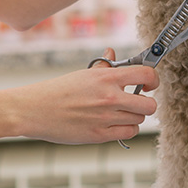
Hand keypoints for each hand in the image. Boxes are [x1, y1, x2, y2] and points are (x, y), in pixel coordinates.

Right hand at [9, 48, 158, 144]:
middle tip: (137, 101)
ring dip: (135, 116)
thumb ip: (104, 66)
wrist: (34, 110)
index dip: (153, 79)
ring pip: (140, 119)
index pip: (146, 75)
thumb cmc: (57, 91)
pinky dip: (127, 129)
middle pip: (150, 104)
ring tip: (121, 112)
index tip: (149, 83)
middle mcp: (110, 97)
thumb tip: (113, 52)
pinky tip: (116, 123)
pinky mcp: (100, 135)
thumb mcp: (83, 74)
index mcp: (106, 77)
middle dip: (146, 103)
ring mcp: (106, 117)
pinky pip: (129, 133)